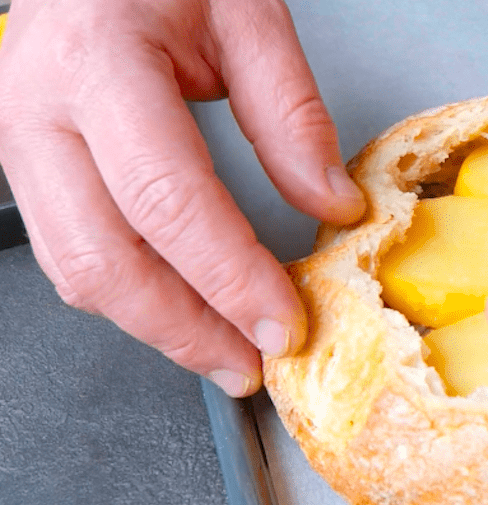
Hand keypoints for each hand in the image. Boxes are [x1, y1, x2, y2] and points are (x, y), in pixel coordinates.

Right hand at [0, 0, 364, 395]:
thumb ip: (291, 112)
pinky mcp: (25, 168)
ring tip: (229, 354)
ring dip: (159, 328)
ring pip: (79, 272)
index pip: (167, 199)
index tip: (282, 321)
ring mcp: (19, 145)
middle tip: (255, 362)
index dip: (228, 275)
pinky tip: (186, 315)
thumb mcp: (246, 16)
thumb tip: (330, 206)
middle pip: (106, 258)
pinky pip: (72, 257)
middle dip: (188, 328)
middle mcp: (40, 110)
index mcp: (98, 62)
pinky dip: (133, 299)